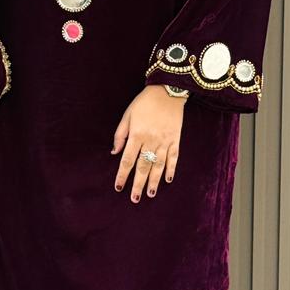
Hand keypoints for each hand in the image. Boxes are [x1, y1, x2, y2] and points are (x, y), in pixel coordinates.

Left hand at [112, 85, 186, 201]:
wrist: (167, 90)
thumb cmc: (144, 103)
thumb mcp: (127, 115)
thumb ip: (120, 135)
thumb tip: (114, 153)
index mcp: (137, 135)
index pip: (128, 160)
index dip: (122, 175)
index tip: (118, 187)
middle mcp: (151, 140)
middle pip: (143, 167)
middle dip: (138, 184)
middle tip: (134, 199)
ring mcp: (165, 141)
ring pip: (159, 165)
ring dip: (154, 181)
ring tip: (150, 194)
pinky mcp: (176, 139)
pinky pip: (174, 157)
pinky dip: (171, 169)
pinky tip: (168, 180)